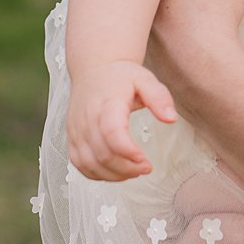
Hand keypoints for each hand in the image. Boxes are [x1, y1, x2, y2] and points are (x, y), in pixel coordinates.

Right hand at [67, 60, 176, 180]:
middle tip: (146, 167)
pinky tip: (116, 171)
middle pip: (103, 154)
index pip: (112, 132)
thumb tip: (171, 119)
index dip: (127, 151)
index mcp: (107, 103)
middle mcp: (87, 118)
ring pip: (90, 163)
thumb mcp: (145, 79)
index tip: (144, 159)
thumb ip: (160, 97)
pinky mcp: (72, 138)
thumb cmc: (120, 76)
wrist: (93, 69)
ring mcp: (77, 130)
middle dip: (127, 167)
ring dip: (114, 175)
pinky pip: (80, 164)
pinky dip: (98, 174)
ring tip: (134, 171)